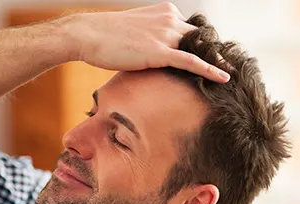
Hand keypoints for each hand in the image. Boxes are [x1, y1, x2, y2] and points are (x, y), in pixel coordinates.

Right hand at [66, 2, 229, 81]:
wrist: (87, 34)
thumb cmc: (105, 37)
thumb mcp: (133, 33)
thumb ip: (150, 39)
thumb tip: (152, 55)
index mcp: (164, 12)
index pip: (191, 29)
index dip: (201, 44)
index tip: (212, 55)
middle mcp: (169, 19)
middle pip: (200, 37)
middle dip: (214, 51)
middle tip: (227, 64)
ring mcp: (165, 34)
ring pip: (200, 48)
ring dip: (216, 61)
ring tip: (230, 73)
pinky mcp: (159, 51)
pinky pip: (191, 61)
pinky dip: (209, 70)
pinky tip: (223, 78)